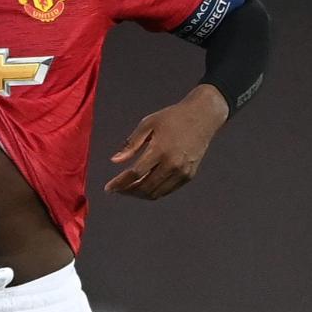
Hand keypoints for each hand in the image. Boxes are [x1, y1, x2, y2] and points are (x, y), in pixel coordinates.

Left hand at [104, 84, 228, 199]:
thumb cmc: (172, 118)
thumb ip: (131, 144)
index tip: (109, 188)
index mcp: (160, 150)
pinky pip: (167, 190)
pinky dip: (153, 191)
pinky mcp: (189, 175)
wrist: (202, 116)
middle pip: (145, 187)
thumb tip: (115, 161)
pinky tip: (144, 185)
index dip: (120, 183)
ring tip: (128, 188)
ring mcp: (182, 172)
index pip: (135, 173)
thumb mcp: (148, 124)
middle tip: (117, 189)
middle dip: (128, 191)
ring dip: (139, 194)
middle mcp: (173, 164)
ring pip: (156, 193)